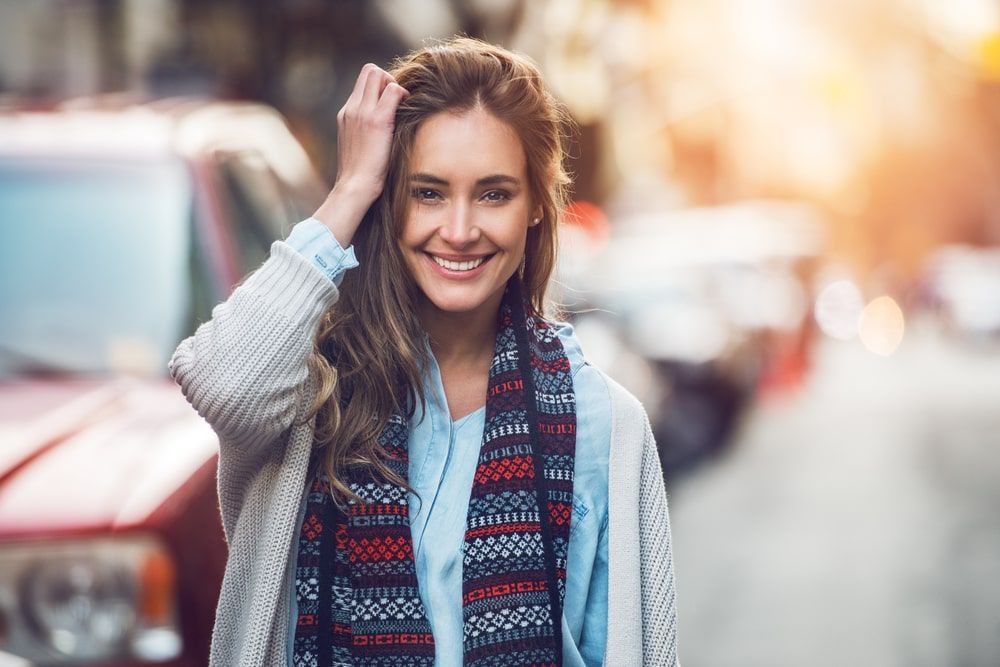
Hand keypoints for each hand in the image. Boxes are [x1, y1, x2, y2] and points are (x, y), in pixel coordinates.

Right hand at [313, 63, 408, 246]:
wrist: (354, 187)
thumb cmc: (361, 174)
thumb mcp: (358, 146)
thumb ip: (366, 130)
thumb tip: (384, 127)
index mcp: (346, 114)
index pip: (363, 81)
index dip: (379, 85)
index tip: (390, 104)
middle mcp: (351, 108)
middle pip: (370, 70)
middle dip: (387, 79)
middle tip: (398, 102)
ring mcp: (362, 111)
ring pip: (378, 74)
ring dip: (394, 85)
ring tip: (401, 108)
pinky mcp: (376, 120)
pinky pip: (393, 90)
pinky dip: (403, 95)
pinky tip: (407, 113)